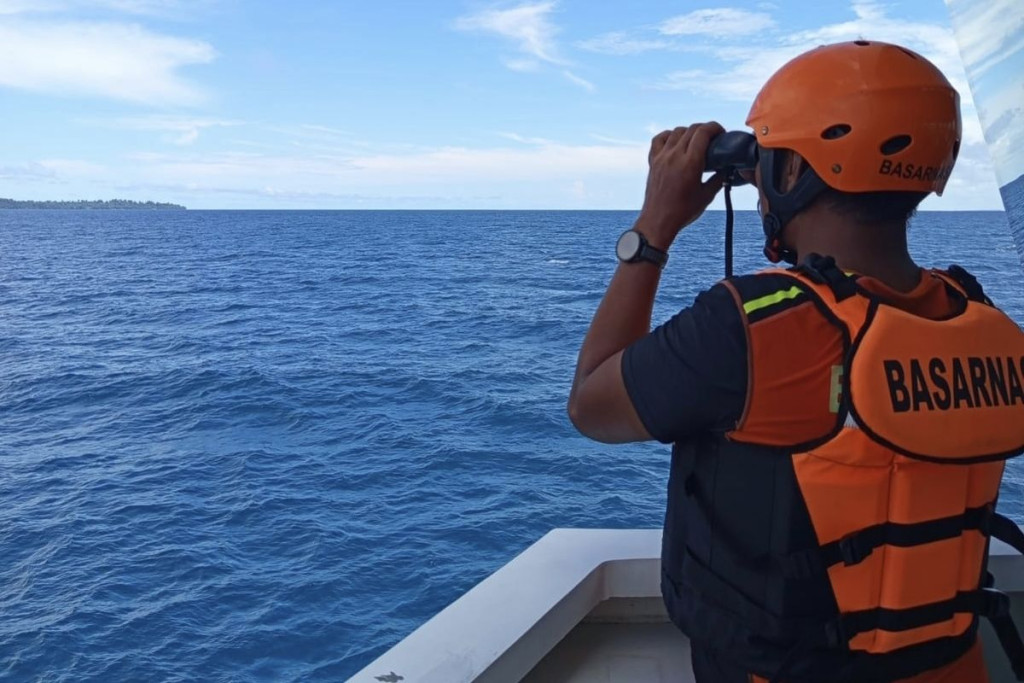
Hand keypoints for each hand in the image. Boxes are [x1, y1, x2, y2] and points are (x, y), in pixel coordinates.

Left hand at [636, 122, 725, 248]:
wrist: (658, 222)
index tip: (721, 133)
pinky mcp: (652, 162)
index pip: (703, 132)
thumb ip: (719, 179)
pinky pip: (659, 140)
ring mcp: (662, 158)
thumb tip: (727, 168)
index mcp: (690, 163)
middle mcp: (675, 156)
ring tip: (696, 141)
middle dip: (705, 129)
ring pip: (676, 132)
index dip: (715, 127)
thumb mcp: (707, 196)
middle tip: (713, 139)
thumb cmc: (683, 212)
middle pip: (692, 129)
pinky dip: (669, 136)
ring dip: (689, 132)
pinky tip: (675, 142)